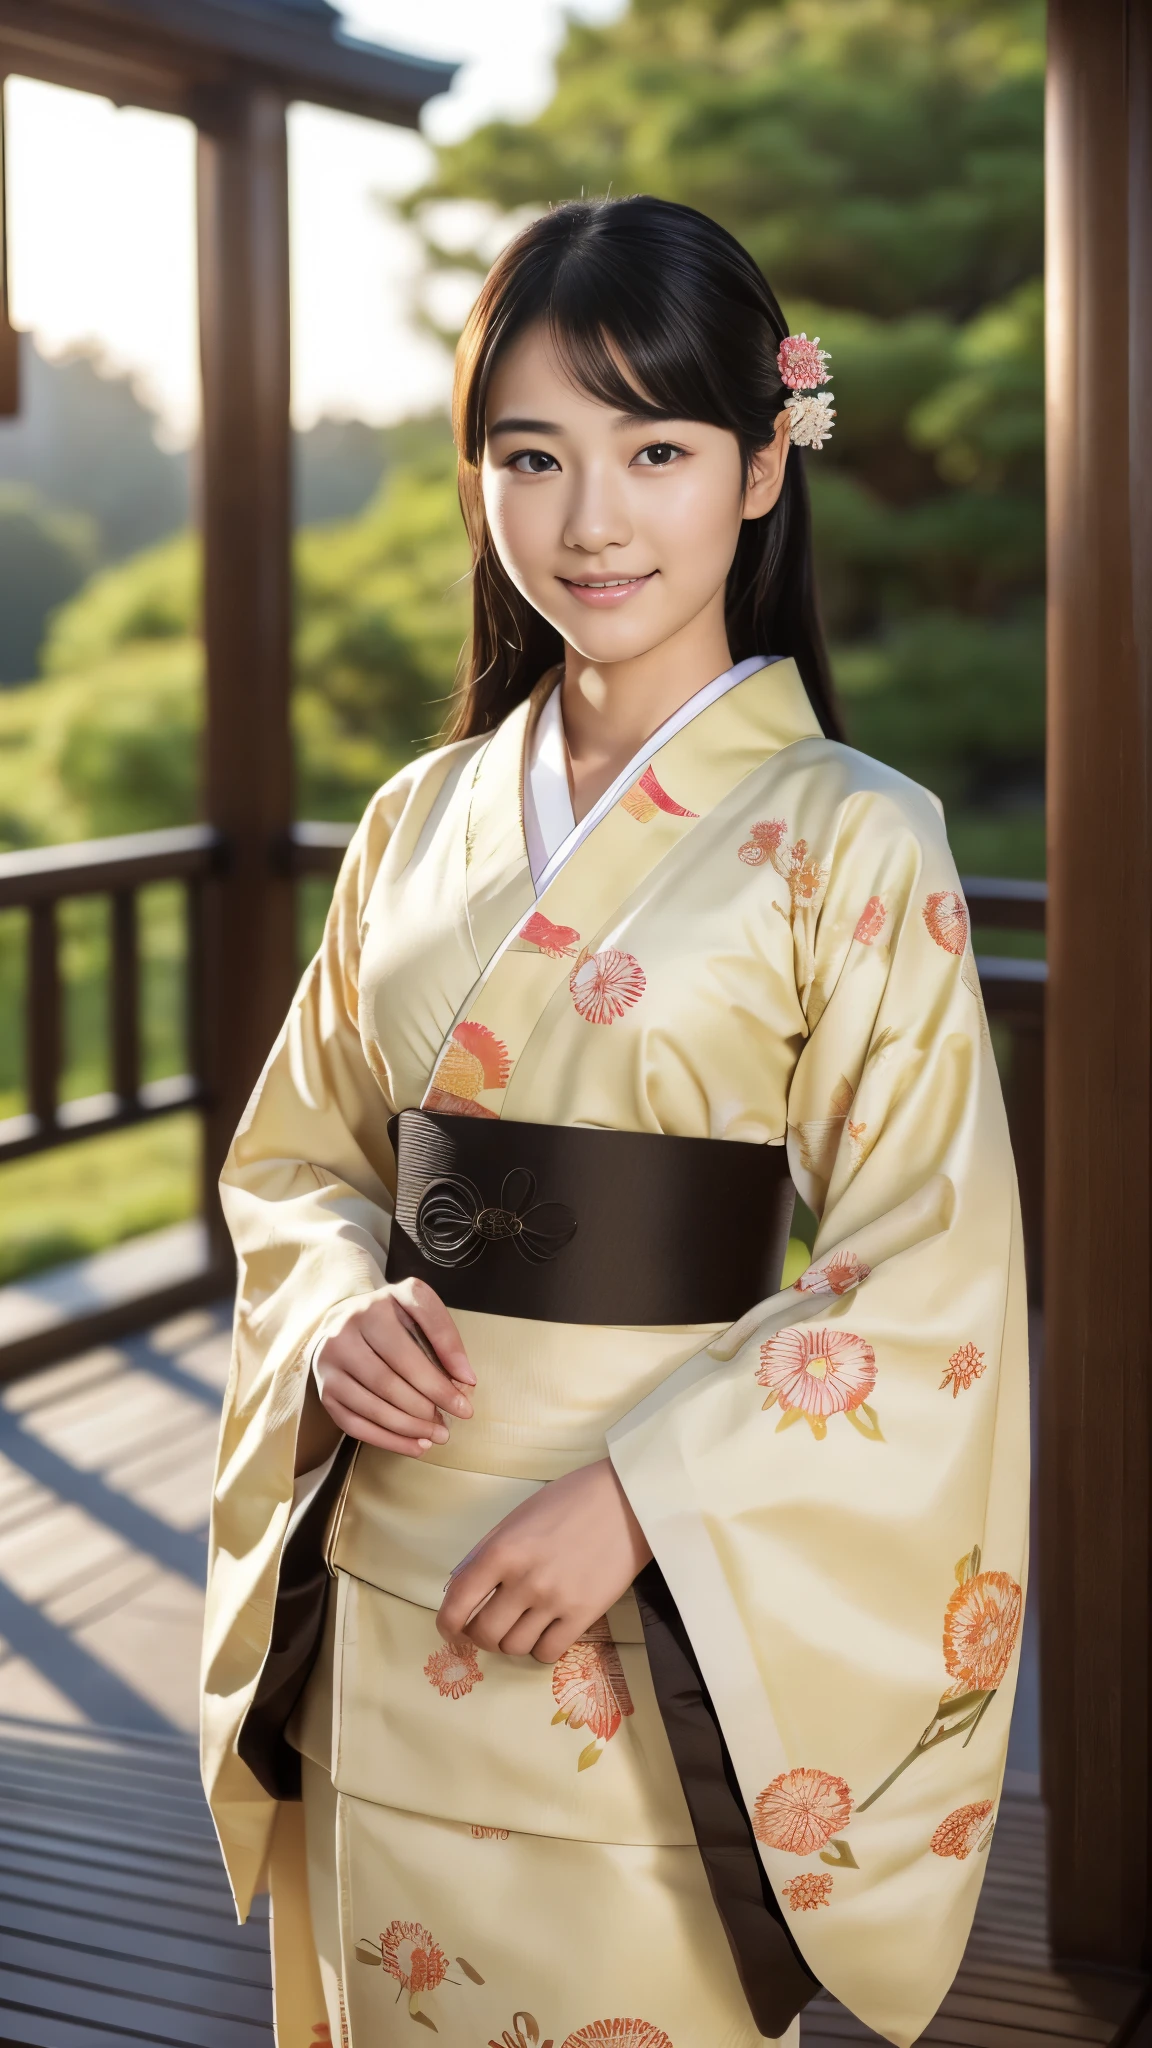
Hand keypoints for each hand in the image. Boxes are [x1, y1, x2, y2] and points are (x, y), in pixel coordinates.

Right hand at [314, 1278, 473, 1458]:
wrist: (340, 1323)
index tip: (468, 1393)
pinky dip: (389, 1441)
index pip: (411, 1346)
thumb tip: (465, 1380)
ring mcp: (330, 1364)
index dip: (443, 1373)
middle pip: (390, 1379)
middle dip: (429, 1404)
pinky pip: (355, 1426)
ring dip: (411, 1427)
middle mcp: (344, 1333)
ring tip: (439, 1435)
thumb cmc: (388, 1318)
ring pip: (373, 1406)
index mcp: (374, 1308)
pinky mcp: (326, 1391)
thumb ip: (443, 1334)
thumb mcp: (416, 1306)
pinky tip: (415, 1446)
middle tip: (455, 1418)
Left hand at [435, 1458, 652, 1662]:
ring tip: (523, 1623)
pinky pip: (547, 1653)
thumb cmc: (570, 1501)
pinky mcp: (584, 1615)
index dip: (447, 1625)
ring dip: (512, 1641)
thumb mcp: (518, 1517)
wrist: (627, 1501)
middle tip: (490, 1626)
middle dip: (480, 1636)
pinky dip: (541, 1647)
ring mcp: (555, 1601)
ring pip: (514, 1648)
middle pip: (484, 1634)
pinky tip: (547, 1629)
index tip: (451, 1630)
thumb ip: (489, 1552)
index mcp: (502, 1551)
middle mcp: (524, 1580)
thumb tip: (463, 1587)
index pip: (457, 1603)